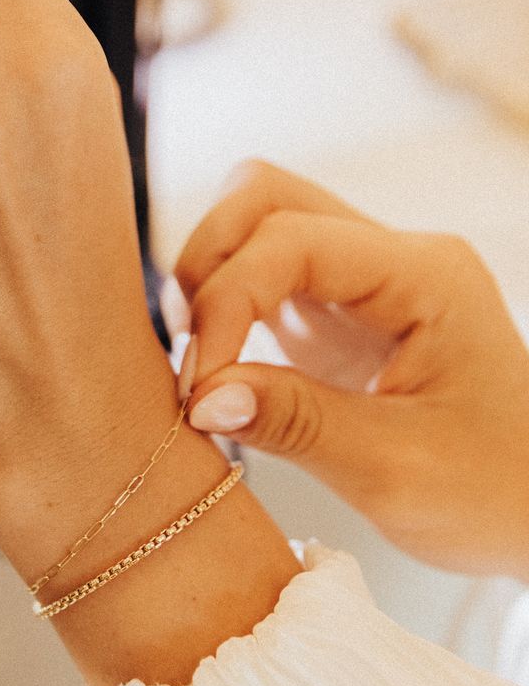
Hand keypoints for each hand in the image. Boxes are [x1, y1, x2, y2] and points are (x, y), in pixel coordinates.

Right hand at [171, 160, 528, 579]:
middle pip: (265, 195)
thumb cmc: (494, 491)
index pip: (292, 239)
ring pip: (258, 220)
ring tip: (202, 357)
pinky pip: (265, 270)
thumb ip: (296, 424)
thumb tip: (201, 398)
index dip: (227, 299)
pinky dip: (225, 303)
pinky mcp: (339, 308)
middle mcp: (393, 256)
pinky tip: (219, 362)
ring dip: (212, 274)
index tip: (198, 386)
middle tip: (192, 355)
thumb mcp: (397, 472)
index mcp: (425, 276)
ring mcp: (364, 277)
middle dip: (208, 263)